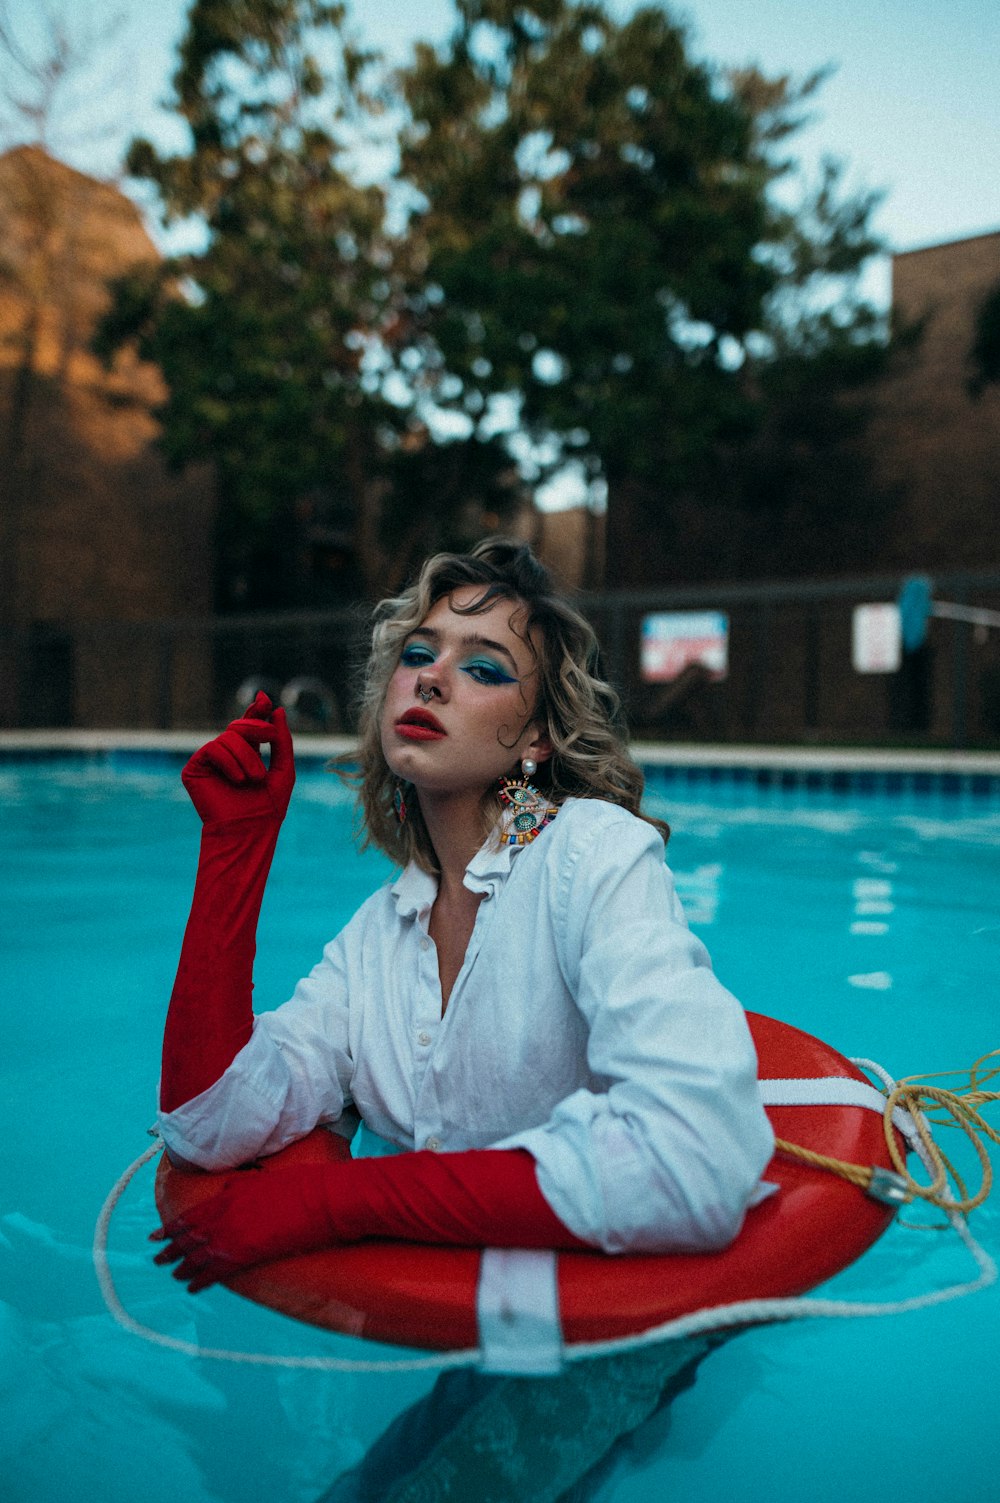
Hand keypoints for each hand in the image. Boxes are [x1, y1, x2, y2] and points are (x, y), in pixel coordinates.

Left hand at [150, 1165, 333, 1292]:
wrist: (319, 1199)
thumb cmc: (301, 1187)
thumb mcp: (265, 1180)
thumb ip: (242, 1186)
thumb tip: (228, 1188)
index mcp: (229, 1195)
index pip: (193, 1213)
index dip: (173, 1225)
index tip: (158, 1233)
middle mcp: (224, 1215)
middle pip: (189, 1235)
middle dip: (171, 1247)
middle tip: (156, 1257)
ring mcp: (232, 1235)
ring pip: (196, 1254)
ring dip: (182, 1264)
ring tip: (171, 1273)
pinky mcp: (243, 1254)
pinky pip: (213, 1271)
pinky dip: (200, 1279)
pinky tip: (191, 1287)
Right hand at [181, 692, 294, 824]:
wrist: (249, 830)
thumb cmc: (268, 807)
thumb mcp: (284, 769)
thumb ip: (282, 740)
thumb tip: (277, 710)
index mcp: (246, 754)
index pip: (249, 725)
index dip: (255, 711)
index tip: (264, 700)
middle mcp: (226, 755)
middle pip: (239, 725)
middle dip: (257, 728)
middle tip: (270, 738)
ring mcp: (209, 761)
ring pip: (228, 736)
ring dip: (247, 755)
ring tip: (253, 779)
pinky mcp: (194, 769)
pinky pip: (213, 748)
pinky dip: (229, 762)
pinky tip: (237, 780)